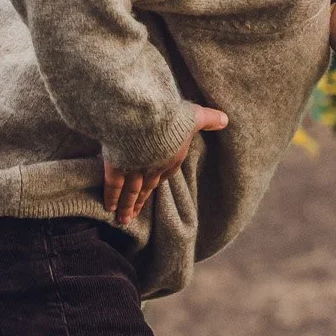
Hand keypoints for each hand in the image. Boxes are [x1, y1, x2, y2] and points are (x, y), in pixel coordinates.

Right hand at [102, 105, 228, 224]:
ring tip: (123, 219)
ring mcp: (136, 170)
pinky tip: (109, 207)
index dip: (157, 183)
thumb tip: (225, 120)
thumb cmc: (171, 116)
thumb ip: (208, 119)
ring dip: (127, 206)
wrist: (146, 118)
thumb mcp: (193, 116)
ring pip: (132, 192)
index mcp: (173, 158)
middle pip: (147, 188)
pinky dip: (112, 197)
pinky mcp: (118, 167)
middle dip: (140, 201)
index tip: (151, 192)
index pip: (165, 174)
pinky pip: (114, 186)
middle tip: (133, 216)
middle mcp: (155, 168)